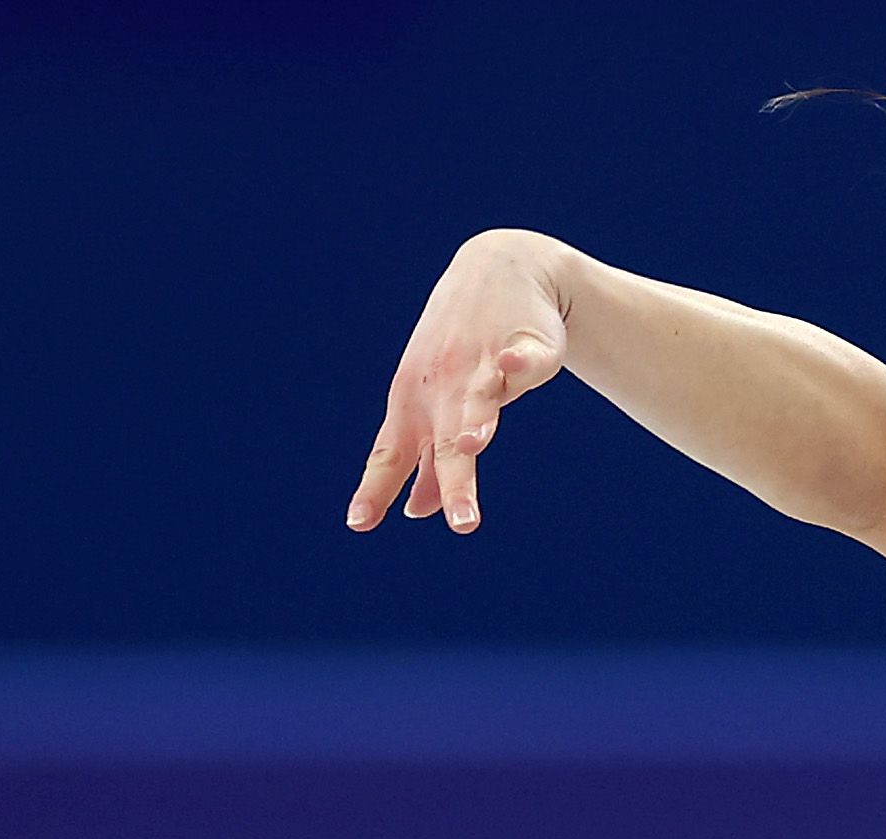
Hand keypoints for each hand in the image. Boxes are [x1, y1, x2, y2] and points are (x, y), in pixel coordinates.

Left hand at [347, 229, 572, 534]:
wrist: (500, 266)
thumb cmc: (463, 349)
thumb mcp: (438, 403)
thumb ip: (429, 459)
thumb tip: (414, 512)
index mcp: (417, 407)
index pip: (392, 455)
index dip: (376, 488)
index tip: (359, 524)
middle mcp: (445, 388)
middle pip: (447, 442)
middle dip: (453, 483)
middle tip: (462, 524)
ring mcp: (483, 365)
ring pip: (480, 400)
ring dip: (477, 421)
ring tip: (475, 443)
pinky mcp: (527, 345)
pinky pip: (523, 356)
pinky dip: (518, 362)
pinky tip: (512, 368)